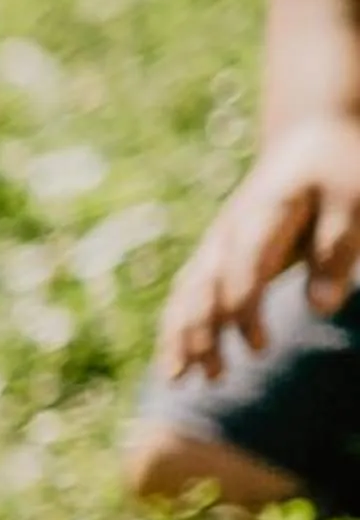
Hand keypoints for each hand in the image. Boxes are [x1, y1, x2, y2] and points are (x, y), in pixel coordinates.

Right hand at [158, 116, 359, 382]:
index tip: (261, 349)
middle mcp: (227, 232)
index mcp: (262, 216)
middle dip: (202, 333)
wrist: (309, 139)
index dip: (245, 311)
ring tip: (183, 380)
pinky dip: (177, 329)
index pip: (243, 271)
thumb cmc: (339, 174)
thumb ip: (335, 253)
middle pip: (202, 288)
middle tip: (214, 377)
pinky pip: (185, 295)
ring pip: (186, 295)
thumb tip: (323, 309)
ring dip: (181, 338)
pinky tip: (178, 365)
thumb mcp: (353, 205)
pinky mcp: (213, 255)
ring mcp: (214, 244)